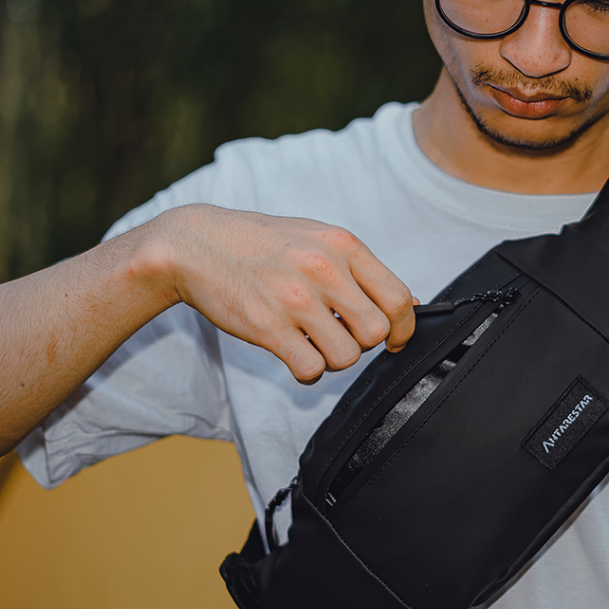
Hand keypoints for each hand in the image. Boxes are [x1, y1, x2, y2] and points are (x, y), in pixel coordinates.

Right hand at [156, 205, 415, 383]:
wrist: (198, 244)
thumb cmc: (263, 244)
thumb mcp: (319, 239)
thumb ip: (362, 270)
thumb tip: (410, 304)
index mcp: (342, 245)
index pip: (397, 298)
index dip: (403, 328)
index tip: (394, 339)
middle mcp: (323, 269)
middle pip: (375, 332)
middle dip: (363, 343)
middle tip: (341, 335)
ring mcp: (295, 298)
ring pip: (346, 356)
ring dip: (334, 358)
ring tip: (313, 341)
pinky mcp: (268, 326)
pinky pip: (311, 369)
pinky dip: (307, 370)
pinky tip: (294, 352)